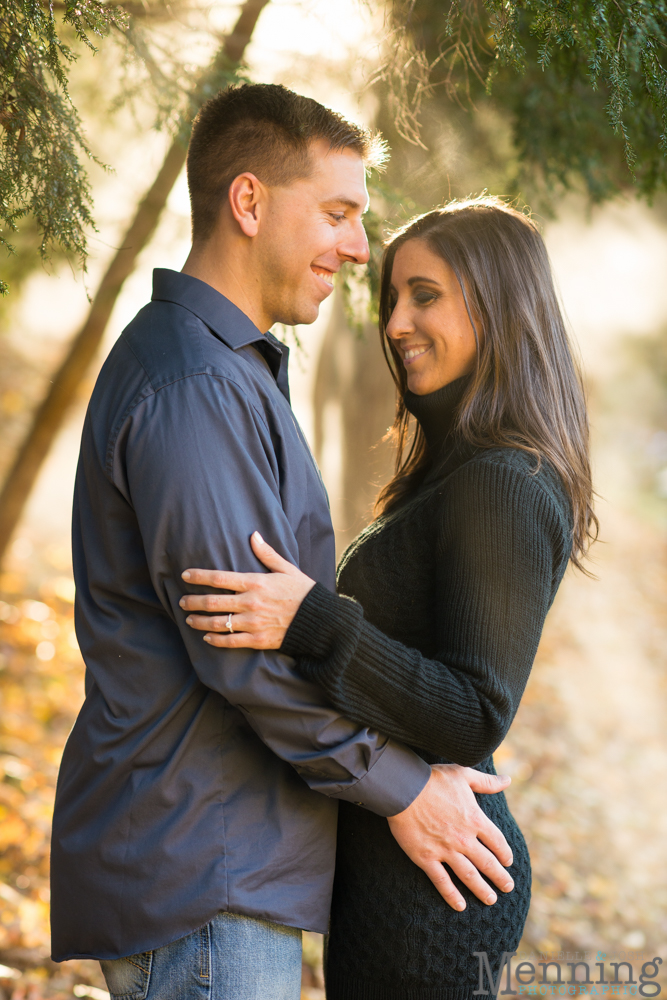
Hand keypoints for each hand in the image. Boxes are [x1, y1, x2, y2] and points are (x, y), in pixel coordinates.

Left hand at [180, 532, 315, 648]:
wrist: (320, 620)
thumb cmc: (303, 591)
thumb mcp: (286, 568)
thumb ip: (267, 553)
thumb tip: (253, 535)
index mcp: (256, 583)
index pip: (220, 578)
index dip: (199, 576)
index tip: (185, 575)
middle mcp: (251, 603)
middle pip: (213, 602)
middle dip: (193, 602)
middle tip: (181, 601)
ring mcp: (253, 623)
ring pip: (217, 623)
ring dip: (199, 622)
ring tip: (189, 620)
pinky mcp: (258, 640)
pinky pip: (230, 641)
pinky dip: (215, 640)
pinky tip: (207, 637)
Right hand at [387, 763, 513, 910]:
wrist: (404, 788)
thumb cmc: (433, 779)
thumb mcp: (463, 775)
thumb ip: (486, 782)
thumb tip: (508, 780)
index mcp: (474, 819)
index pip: (497, 842)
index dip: (504, 853)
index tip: (508, 861)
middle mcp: (463, 838)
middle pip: (487, 863)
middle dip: (499, 877)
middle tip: (508, 887)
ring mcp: (445, 850)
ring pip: (469, 875)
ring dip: (481, 889)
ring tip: (491, 899)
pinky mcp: (426, 858)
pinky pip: (442, 881)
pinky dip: (451, 895)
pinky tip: (460, 905)